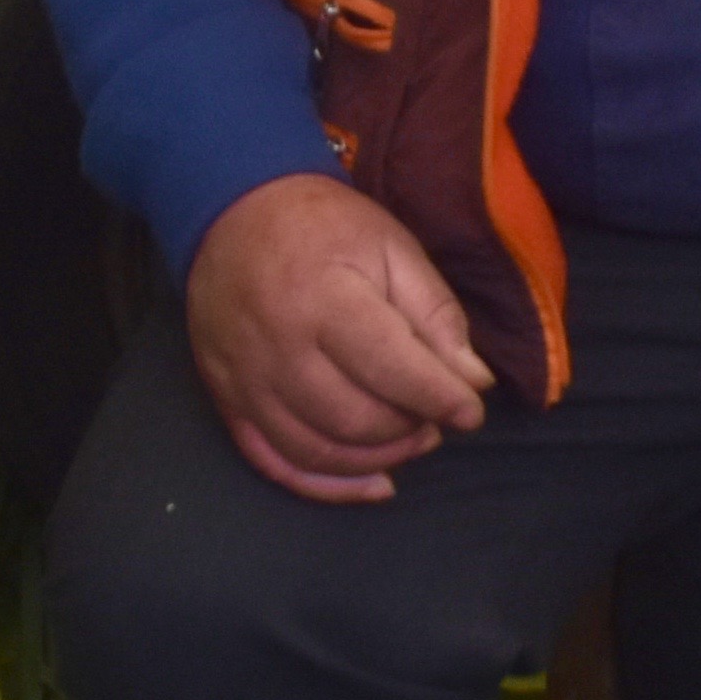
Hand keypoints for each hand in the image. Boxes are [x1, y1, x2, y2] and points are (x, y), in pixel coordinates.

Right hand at [187, 173, 494, 502]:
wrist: (234, 212)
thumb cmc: (324, 226)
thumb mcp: (392, 247)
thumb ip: (434, 314)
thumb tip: (474, 382)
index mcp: (324, 298)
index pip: (390, 368)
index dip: (440, 398)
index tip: (472, 411)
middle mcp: (277, 346)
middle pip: (354, 419)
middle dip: (409, 429)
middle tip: (437, 417)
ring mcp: (244, 379)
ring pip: (317, 452)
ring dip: (378, 458)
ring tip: (412, 437)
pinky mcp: (226, 400)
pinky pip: (274, 464)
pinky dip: (328, 487)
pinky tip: (374, 483)